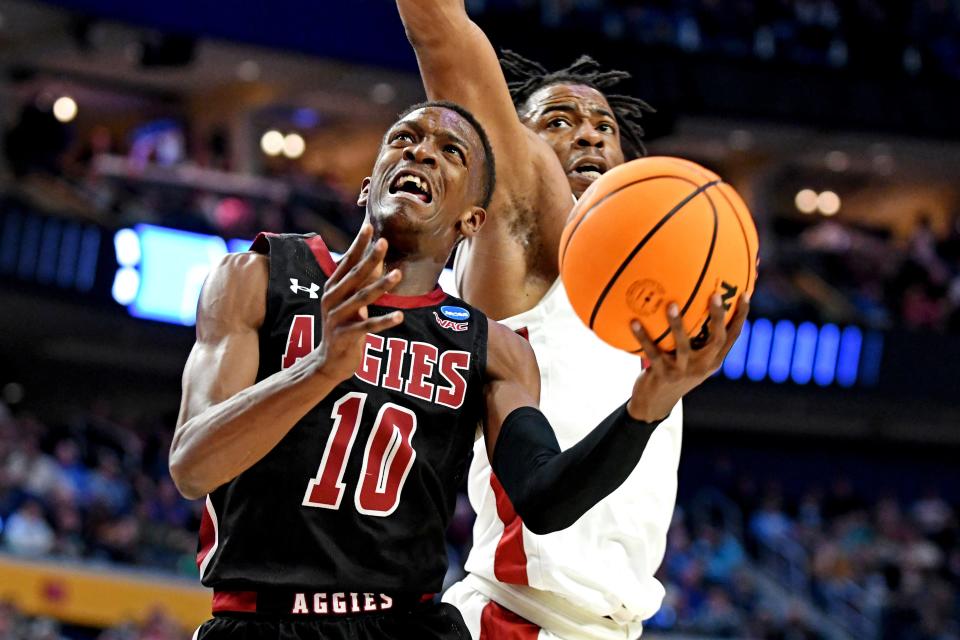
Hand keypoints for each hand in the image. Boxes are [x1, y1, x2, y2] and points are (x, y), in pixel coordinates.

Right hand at [314, 224, 404, 382]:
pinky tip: (399, 316)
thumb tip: (375, 257)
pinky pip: (367, 327)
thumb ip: (357, 282)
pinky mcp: (345, 336)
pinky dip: (384, 321)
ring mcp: (336, 318)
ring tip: (398, 274)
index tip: (369, 226)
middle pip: (354, 276)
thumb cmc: (343, 326)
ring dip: (381, 286)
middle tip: (384, 243)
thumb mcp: (347, 302)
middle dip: (370, 259)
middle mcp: (331, 300)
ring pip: (361, 299)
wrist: (328, 362)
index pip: (347, 262)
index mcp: (332, 288)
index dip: (358, 244)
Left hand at [626, 292, 749, 422]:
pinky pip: (652, 352)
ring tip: (671, 305)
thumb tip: (693, 302)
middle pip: (716, 340)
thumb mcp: (691, 359)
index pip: (732, 337)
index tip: (745, 294)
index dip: (741, 316)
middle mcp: (702, 366)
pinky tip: (634, 321)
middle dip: (718, 317)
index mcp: (713, 360)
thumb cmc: (675, 372)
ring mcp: (683, 371)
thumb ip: (696, 338)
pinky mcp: (663, 375)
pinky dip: (642, 336)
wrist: (655, 403)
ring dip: (677, 325)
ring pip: (683, 346)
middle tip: (715, 295)